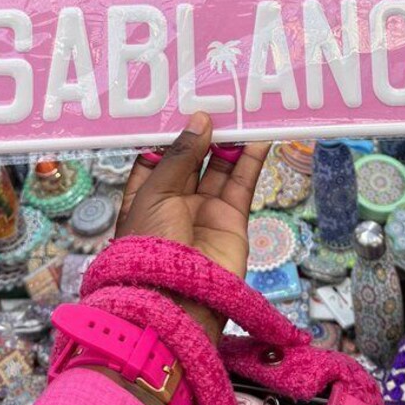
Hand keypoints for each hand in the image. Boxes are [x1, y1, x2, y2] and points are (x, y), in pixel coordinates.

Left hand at [115, 112, 269, 338]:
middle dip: (204, 132)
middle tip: (219, 101)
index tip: (184, 103)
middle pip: (192, 159)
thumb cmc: (149, 247)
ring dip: (231, 142)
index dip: (170, 132)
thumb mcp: (155, 194)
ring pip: (220, 168)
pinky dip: (252, 161)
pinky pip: (242, 185)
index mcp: (144, 196)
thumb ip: (180, 157)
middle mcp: (174, 202)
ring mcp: (204, 212)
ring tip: (242, 112)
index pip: (156, 157)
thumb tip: (200, 122)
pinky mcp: (232, 221)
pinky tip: (259, 137)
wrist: (175, 302)